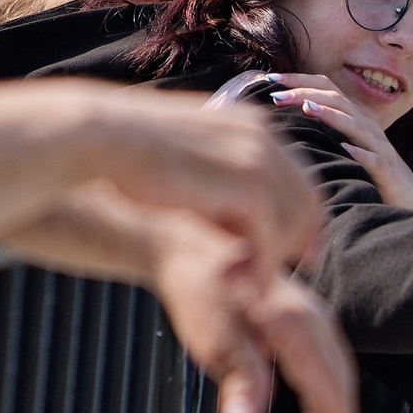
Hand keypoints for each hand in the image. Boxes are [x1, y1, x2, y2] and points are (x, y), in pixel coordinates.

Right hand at [100, 92, 323, 273]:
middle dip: (300, 240)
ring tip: (256, 286)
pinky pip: (270, 236)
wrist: (108, 139)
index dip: (305, 215)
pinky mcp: (247, 184)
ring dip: (276, 258)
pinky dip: (263, 267)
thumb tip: (235, 206)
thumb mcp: (191, 154)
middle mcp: (264, 137)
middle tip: (293, 272)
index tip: (300, 248)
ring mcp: (259, 159)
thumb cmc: (133, 151)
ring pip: (290, 222)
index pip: (299, 175)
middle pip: (305, 200)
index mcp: (253, 124)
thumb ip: (220, 173)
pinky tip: (248, 289)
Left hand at [144, 220, 357, 412]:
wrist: (191, 246)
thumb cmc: (199, 289)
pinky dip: (315, 407)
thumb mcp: (212, 338)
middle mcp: (319, 325)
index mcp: (301, 330)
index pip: (334, 401)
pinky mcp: (305, 325)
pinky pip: (325, 374)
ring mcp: (316, 323)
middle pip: (344, 398)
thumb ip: (237, 379)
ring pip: (338, 388)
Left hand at [261, 76, 412, 214]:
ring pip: (357, 125)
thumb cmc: (371, 177)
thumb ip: (322, 134)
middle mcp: (369, 129)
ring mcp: (380, 150)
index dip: (300, 81)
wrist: (410, 202)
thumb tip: (284, 122)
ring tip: (307, 108)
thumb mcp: (344, 150)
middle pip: (338, 100)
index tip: (270, 80)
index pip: (328, 90)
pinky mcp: (389, 173)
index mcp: (356, 121)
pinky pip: (376, 161)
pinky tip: (345, 148)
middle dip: (306, 92)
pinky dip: (361, 153)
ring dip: (332, 115)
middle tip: (277, 94)